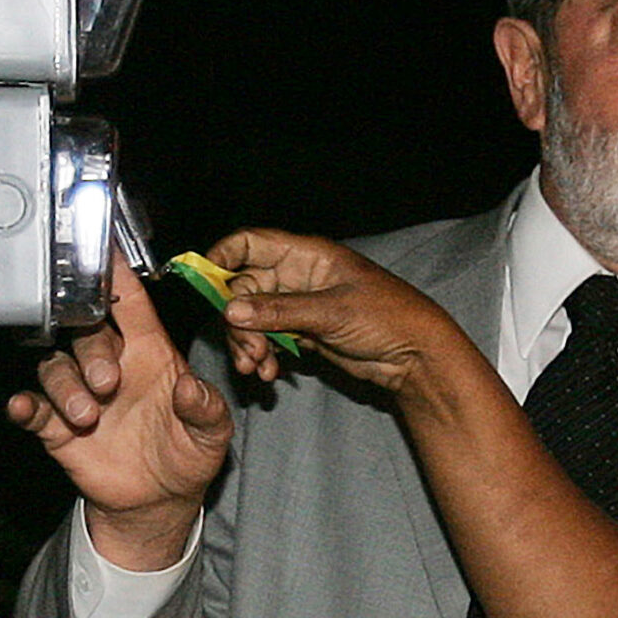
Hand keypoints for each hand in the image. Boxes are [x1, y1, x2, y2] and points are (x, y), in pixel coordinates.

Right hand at [7, 255, 230, 568]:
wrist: (161, 500)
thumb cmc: (189, 452)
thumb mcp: (213, 433)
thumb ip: (207, 409)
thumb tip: (191, 389)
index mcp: (151, 354)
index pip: (129, 304)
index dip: (115, 275)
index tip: (101, 250)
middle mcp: (111, 365)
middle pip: (86, 334)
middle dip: (92, 352)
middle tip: (107, 382)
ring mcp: (82, 394)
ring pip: (56, 367)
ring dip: (65, 385)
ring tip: (87, 415)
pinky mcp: (58, 426)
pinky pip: (34, 408)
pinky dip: (25, 405)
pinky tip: (23, 408)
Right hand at [209, 228, 457, 391]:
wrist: (416, 356)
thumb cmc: (388, 318)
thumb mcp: (332, 312)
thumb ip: (280, 311)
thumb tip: (230, 310)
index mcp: (307, 254)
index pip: (250, 243)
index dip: (221, 258)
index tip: (201, 284)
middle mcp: (297, 275)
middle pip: (243, 287)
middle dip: (237, 319)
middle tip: (247, 348)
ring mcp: (298, 305)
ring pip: (252, 318)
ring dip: (247, 342)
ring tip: (258, 368)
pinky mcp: (302, 332)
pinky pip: (268, 339)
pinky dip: (263, 355)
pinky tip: (269, 374)